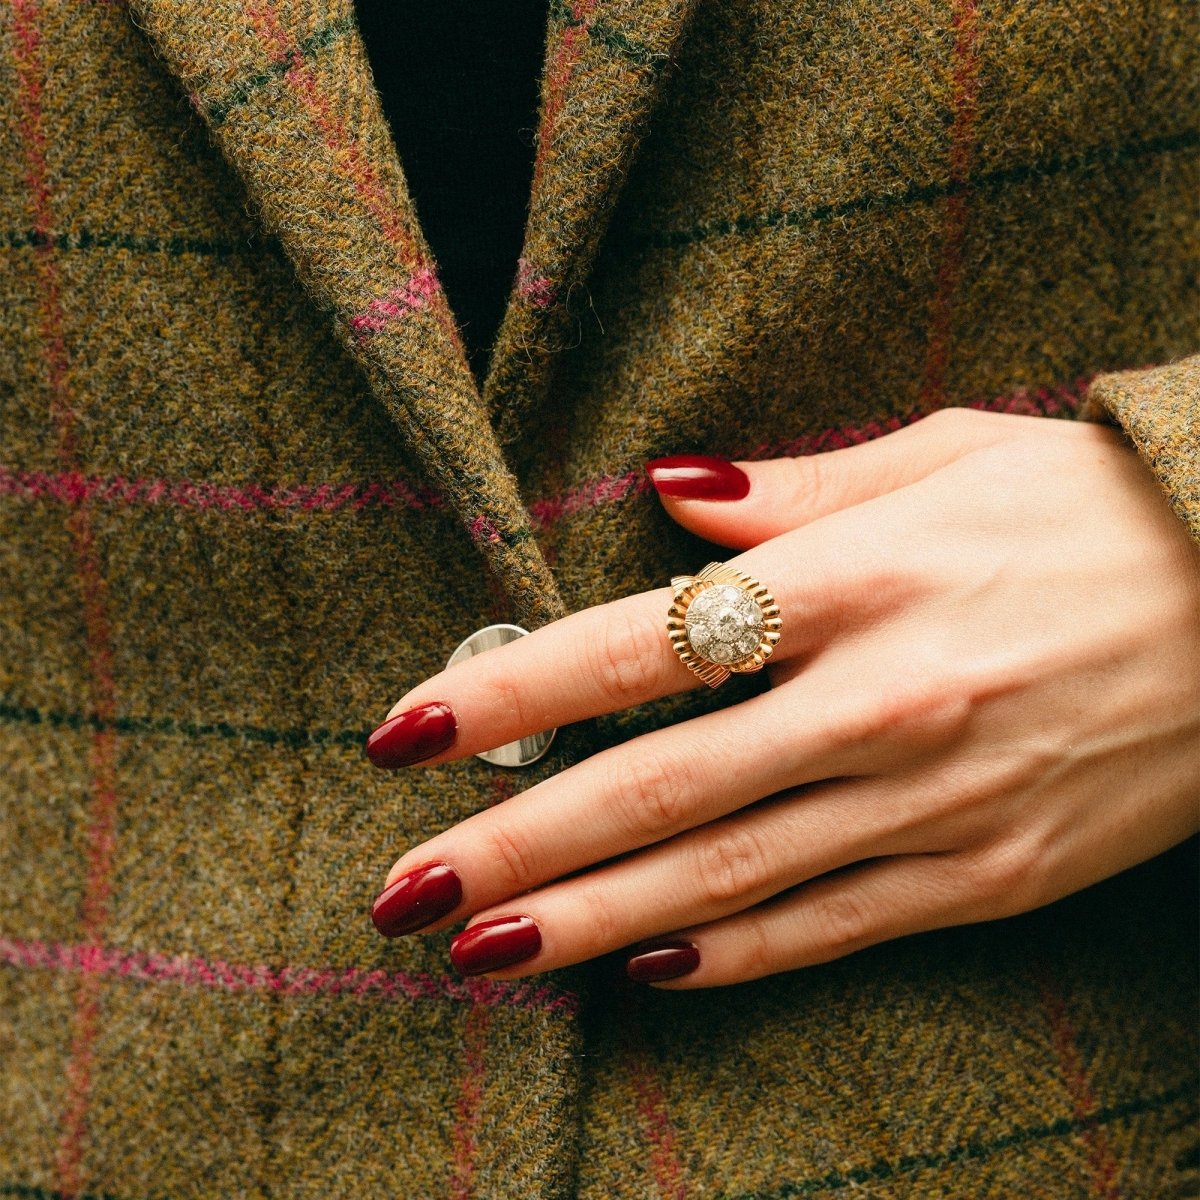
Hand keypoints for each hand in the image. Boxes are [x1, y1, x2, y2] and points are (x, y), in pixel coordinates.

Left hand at [366, 410, 1199, 986]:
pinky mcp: (989, 876)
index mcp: (856, 582)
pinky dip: (731, 956)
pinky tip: (643, 974)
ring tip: (480, 956)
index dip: (512, 696)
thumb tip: (671, 499)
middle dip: (517, 845)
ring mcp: (934, 803)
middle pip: (657, 787)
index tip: (409, 735)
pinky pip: (832, 926)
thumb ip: (797, 491)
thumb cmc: (1099, 507)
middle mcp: (879, 702)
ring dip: (592, 925)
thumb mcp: (952, 457)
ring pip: (726, 879)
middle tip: (402, 891)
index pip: (637, 647)